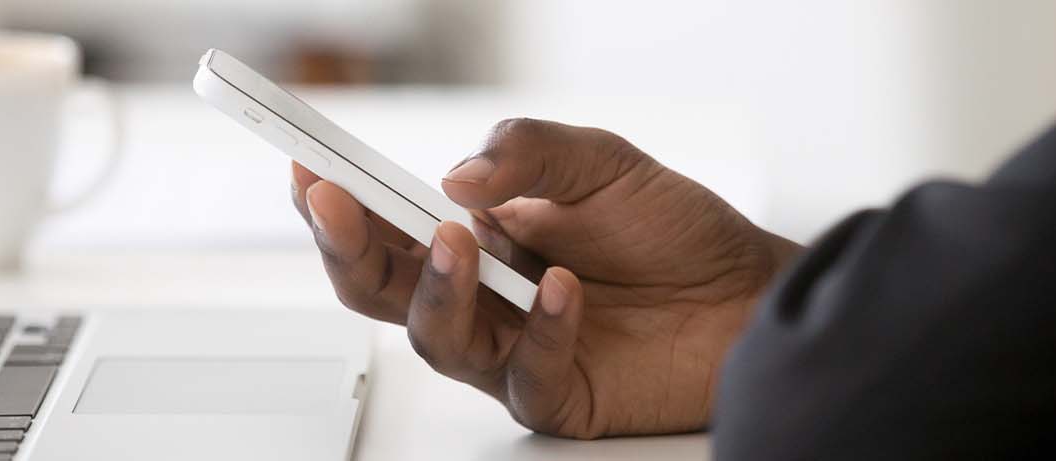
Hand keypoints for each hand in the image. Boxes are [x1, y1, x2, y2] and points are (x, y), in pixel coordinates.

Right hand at [290, 118, 801, 437]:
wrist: (750, 290)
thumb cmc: (676, 231)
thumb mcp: (603, 163)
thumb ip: (530, 155)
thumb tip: (454, 178)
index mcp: (479, 236)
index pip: (387, 225)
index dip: (339, 202)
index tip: (305, 167)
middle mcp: (486, 298)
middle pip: (384, 290)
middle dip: (350, 248)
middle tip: (338, 207)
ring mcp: (516, 351)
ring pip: (438, 338)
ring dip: (438, 287)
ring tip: (460, 239)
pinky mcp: (561, 396)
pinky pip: (527, 377)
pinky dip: (544, 331)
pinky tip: (566, 290)